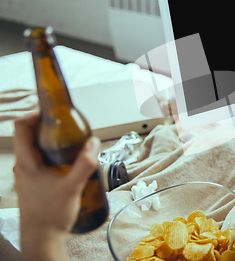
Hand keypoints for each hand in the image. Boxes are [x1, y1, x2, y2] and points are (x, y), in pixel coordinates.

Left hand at [14, 113, 100, 260]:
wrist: (42, 239)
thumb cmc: (50, 216)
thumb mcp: (72, 187)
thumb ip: (85, 164)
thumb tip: (93, 143)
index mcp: (26, 162)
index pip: (21, 126)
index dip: (36, 114)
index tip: (55, 114)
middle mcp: (23, 166)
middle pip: (30, 135)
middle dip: (50, 128)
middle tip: (70, 129)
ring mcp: (27, 175)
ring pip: (36, 149)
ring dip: (52, 143)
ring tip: (72, 145)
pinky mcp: (33, 183)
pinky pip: (40, 161)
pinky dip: (53, 156)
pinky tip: (69, 165)